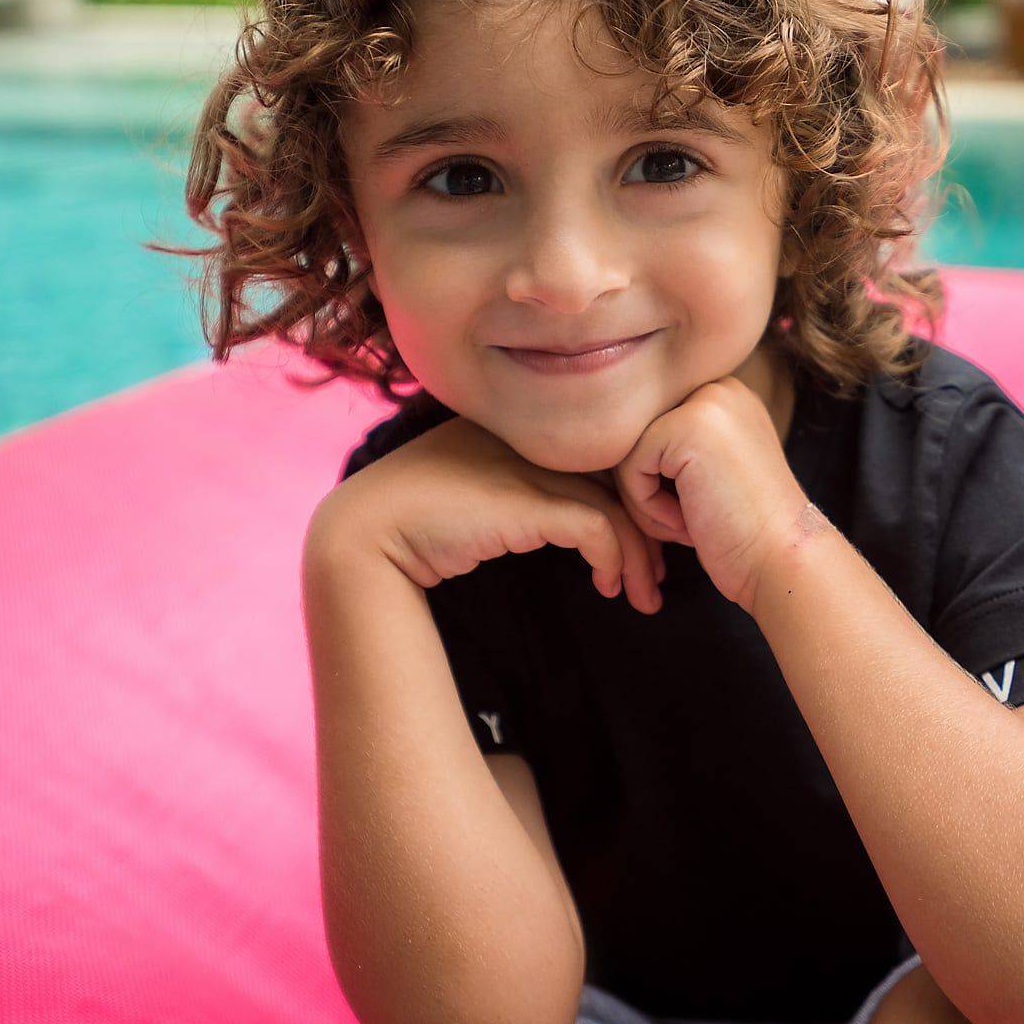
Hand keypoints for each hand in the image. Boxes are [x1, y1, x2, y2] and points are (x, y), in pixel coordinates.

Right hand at [309, 412, 666, 613]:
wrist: (365, 534)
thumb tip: (581, 527)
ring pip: (615, 505)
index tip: (641, 545)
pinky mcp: (524, 500)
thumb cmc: (419, 526)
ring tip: (644, 595)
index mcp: (521, 429)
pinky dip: (613, 558)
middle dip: (648, 529)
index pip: (599, 457)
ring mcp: (527, 465)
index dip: (628, 500)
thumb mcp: (485, 500)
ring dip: (638, 556)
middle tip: (658, 576)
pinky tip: (607, 586)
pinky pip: (596, 527)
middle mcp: (530, 438)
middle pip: (618, 478)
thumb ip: (527, 498)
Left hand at [608, 368, 818, 610]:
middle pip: (636, 436)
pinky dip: (648, 507)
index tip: (697, 509)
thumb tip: (607, 439)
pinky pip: (630, 467)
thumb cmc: (745, 532)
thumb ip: (673, 446)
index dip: (659, 479)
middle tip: (688, 520)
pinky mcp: (686, 428)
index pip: (652, 428)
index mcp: (725, 394)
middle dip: (649, 488)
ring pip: (627, 451)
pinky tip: (688, 523)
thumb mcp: (711, 472)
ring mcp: (705, 402)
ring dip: (646, 501)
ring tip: (688, 522)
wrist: (783, 560)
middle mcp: (717, 386)